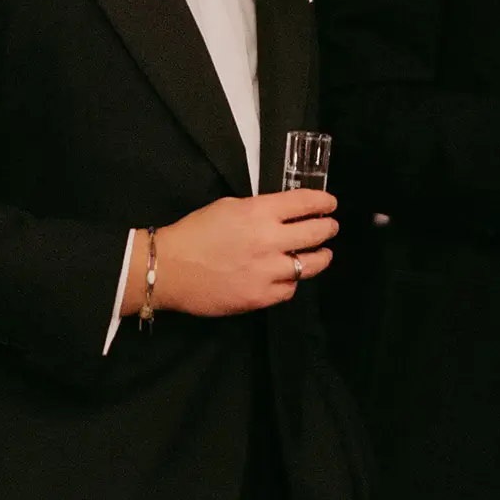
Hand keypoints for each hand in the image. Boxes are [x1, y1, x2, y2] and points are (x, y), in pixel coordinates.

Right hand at [139, 190, 337, 317]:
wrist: (169, 269)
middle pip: (316, 233)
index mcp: (259, 212)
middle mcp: (269, 241)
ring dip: (320, 257)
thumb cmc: (195, 233)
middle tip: (330, 227)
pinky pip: (290, 290)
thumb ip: (258, 209)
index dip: (323, 202)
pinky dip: (292, 282)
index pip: (305, 203)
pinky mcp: (260, 297)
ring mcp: (267, 272)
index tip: (330, 204)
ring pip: (311, 265)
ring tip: (322, 255)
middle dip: (328, 228)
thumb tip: (282, 215)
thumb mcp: (228, 207)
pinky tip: (289, 276)